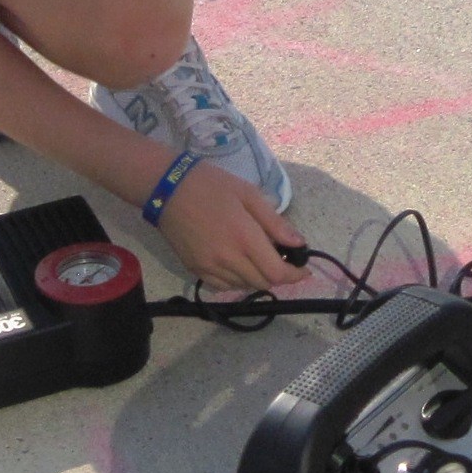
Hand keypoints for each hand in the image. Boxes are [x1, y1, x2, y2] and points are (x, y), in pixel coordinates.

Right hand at [153, 163, 305, 290]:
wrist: (167, 189)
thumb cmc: (212, 186)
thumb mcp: (250, 196)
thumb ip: (275, 223)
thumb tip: (299, 244)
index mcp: (244, 239)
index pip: (276, 273)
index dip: (295, 276)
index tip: (304, 270)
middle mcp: (227, 259)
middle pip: (262, 283)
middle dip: (277, 276)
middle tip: (281, 259)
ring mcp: (208, 267)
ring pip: (243, 286)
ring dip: (257, 278)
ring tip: (259, 259)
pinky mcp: (194, 269)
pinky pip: (222, 286)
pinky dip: (236, 280)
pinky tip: (238, 264)